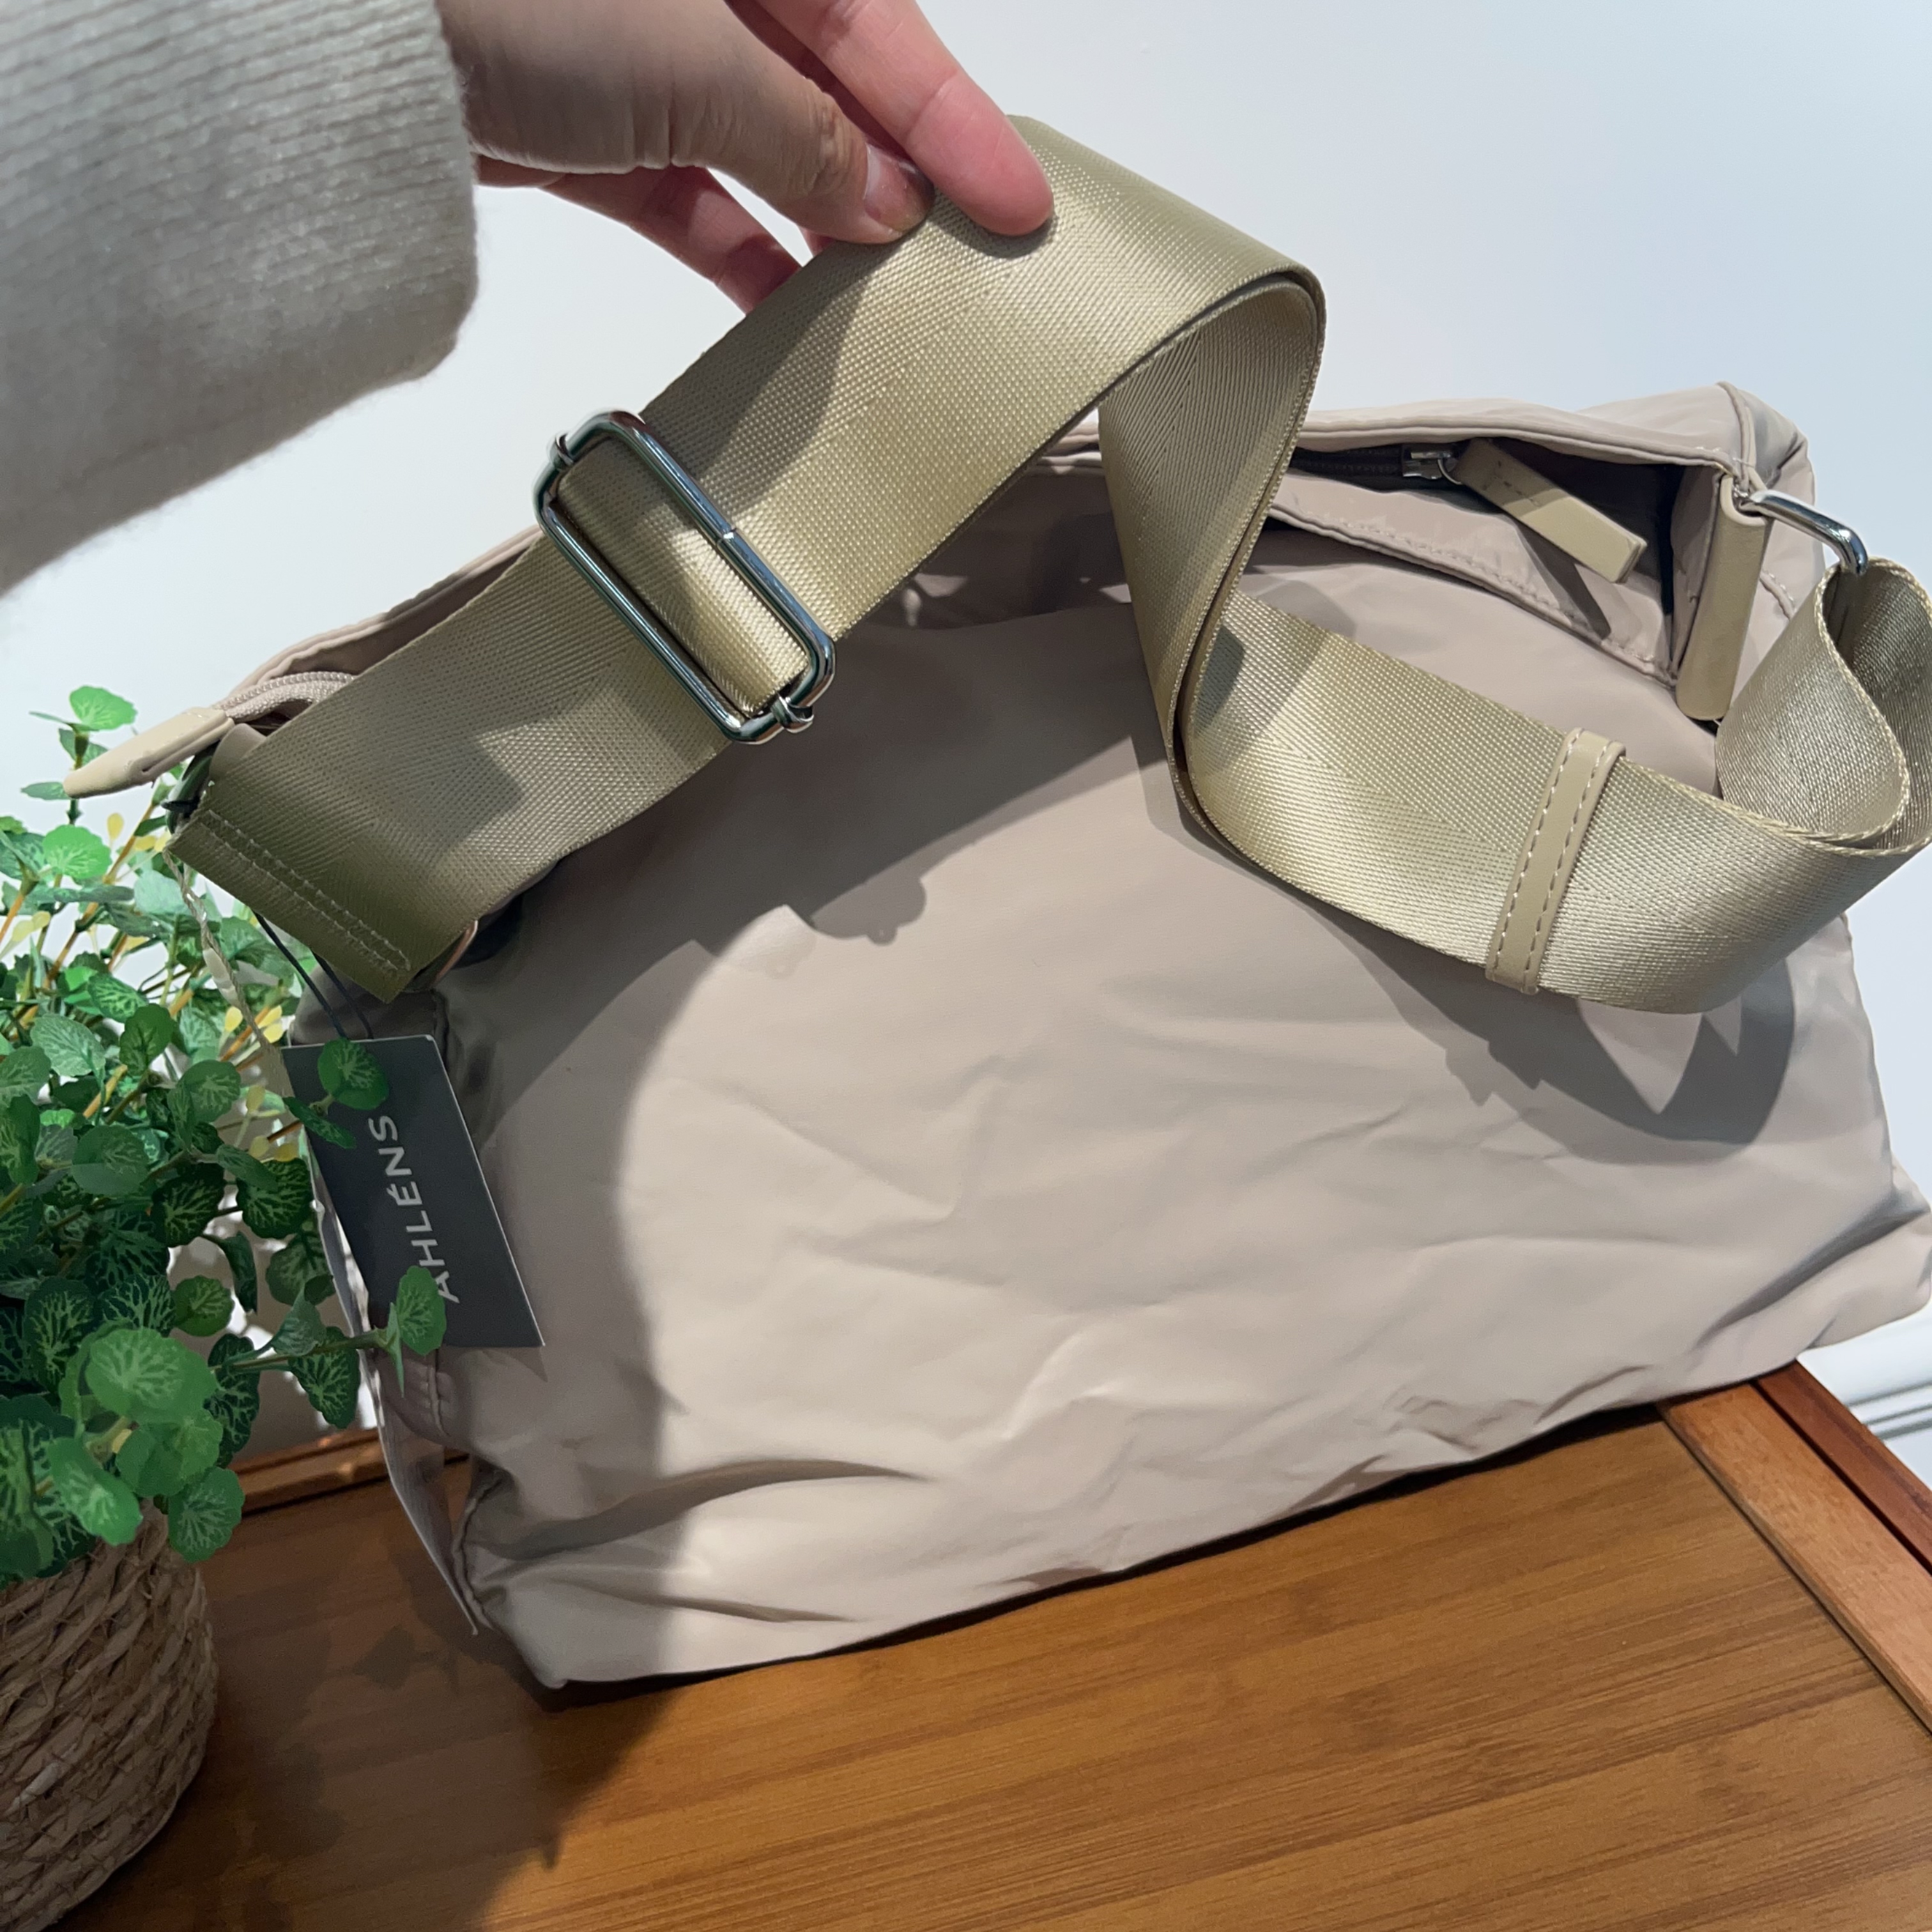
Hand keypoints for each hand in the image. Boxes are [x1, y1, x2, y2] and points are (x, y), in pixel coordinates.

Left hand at [436, 0, 1054, 309]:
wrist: (334, 39)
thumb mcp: (695, 60)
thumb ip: (805, 136)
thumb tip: (886, 200)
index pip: (876, 27)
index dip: (954, 120)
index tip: (1019, 204)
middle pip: (825, 85)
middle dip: (894, 177)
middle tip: (967, 266)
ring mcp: (628, 50)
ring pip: (757, 145)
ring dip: (820, 226)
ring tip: (886, 304)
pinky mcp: (575, 124)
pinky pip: (681, 191)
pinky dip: (732, 248)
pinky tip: (787, 308)